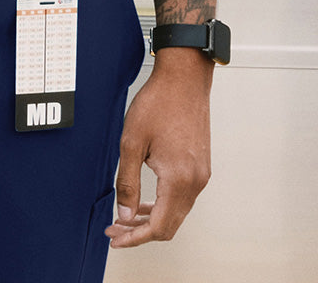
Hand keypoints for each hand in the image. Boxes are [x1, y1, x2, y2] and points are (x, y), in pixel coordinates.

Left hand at [106, 48, 212, 247]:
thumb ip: (128, 183)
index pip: (159, 227)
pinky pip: (183, 197)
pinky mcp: (201, 166)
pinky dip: (164, 204)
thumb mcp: (132, 142)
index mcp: (179, 178)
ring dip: (152, 218)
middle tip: (116, 229)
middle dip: (141, 232)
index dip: (135, 238)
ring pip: (177, 212)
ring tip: (126, 216)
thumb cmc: (159, 102)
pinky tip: (146, 199)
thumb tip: (124, 214)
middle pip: (170, 225)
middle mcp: (196, 181)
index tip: (116, 238)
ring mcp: (201, 174)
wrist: (184, 78)